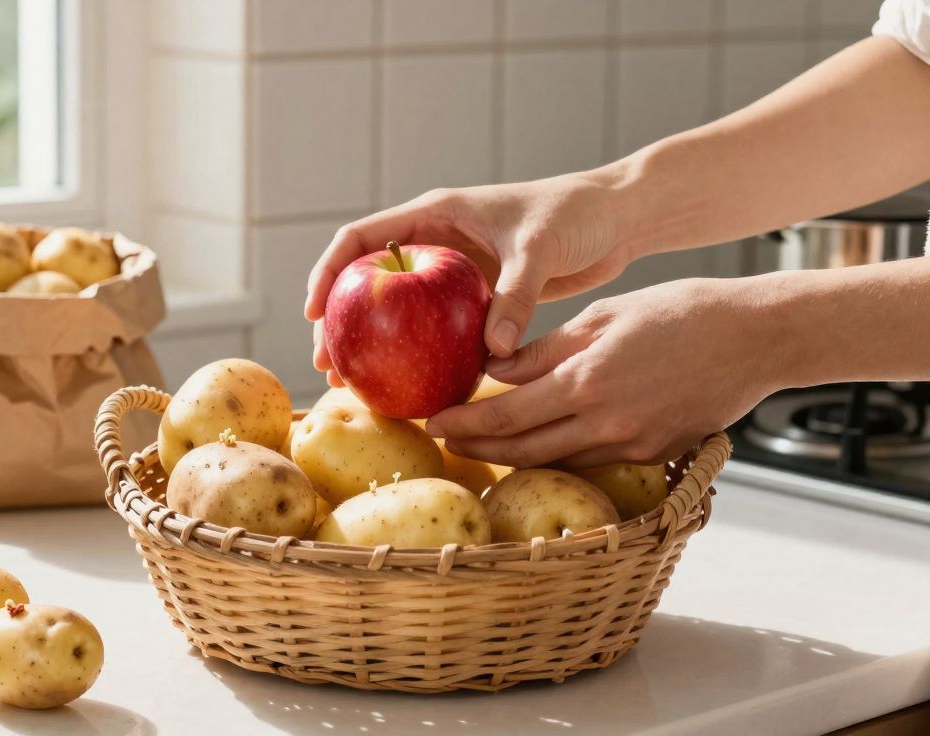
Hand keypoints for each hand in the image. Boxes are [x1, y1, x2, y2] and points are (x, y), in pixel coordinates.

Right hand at [306, 175, 635, 385]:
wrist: (616, 218)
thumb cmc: (578, 216)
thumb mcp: (541, 250)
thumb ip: (515, 296)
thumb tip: (492, 352)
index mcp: (435, 214)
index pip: (360, 238)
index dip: (328, 272)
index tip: (314, 312)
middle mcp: (434, 240)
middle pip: (365, 280)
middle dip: (340, 322)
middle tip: (328, 367)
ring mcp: (451, 270)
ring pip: (394, 309)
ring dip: (371, 345)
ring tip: (353, 385)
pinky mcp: (473, 295)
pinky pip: (431, 328)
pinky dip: (415, 355)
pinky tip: (409, 389)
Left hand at [425, 278, 781, 467]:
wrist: (758, 337)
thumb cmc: (682, 312)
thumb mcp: (604, 317)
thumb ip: (545, 350)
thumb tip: (493, 373)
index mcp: (586, 382)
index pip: (505, 416)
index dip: (464, 425)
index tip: (433, 424)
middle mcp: (605, 423)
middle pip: (522, 450)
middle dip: (478, 449)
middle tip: (444, 443)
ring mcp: (632, 445)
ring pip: (556, 462)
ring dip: (515, 458)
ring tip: (483, 447)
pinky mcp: (655, 454)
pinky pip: (593, 462)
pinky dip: (560, 457)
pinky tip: (540, 446)